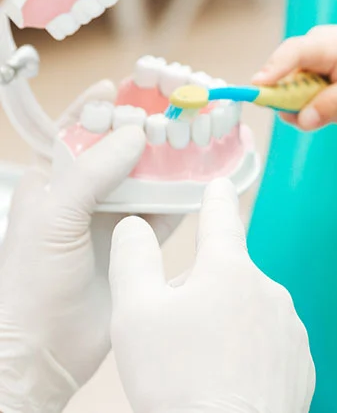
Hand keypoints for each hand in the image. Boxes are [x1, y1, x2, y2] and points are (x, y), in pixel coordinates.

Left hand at [0, 82, 179, 412]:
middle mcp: (84, 195)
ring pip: (148, 177)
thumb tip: (134, 131)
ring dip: (172, 158)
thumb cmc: (32, 280)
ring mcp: (114, 218)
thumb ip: (93, 171)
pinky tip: (206, 176)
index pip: (75, 132)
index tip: (123, 87)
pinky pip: (169, 210)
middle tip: (175, 106)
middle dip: (146, 128)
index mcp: (52, 182)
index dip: (98, 108)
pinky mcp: (140, 243)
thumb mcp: (55, 216)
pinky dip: (187, 193)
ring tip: (198, 133)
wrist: (44, 348)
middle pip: (119, 150)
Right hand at [109, 178, 314, 412]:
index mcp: (230, 270)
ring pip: (248, 316)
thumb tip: (136, 226)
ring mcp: (290, 327)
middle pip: (227, 279)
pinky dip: (248, 359)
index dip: (215, 201)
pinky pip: (268, 348)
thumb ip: (134, 261)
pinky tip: (227, 384)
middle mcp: (268, 290)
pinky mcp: (300, 362)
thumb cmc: (178, 380)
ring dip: (225, 331)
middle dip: (202, 297)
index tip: (219, 185)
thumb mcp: (136, 315)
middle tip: (174, 340)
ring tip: (200, 371)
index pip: (220, 221)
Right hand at [252, 25, 336, 130]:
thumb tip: (301, 121)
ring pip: (297, 90)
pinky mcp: (319, 67)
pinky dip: (323, 103)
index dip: (270, 73)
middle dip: (300, 105)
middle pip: (286, 79)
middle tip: (322, 120)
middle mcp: (313, 46)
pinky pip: (308, 90)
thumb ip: (330, 106)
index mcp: (323, 44)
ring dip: (316, 107)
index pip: (289, 55)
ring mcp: (315, 57)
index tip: (255, 90)